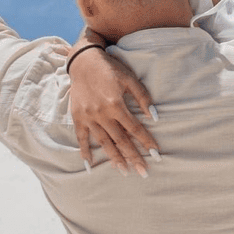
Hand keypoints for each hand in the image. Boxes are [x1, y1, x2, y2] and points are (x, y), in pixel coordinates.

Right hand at [68, 45, 159, 176]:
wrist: (84, 61)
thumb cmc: (110, 69)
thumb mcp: (129, 78)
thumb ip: (142, 97)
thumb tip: (154, 117)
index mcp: (116, 104)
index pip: (135, 128)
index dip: (146, 141)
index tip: (156, 154)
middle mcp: (102, 114)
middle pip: (121, 140)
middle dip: (133, 157)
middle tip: (143, 172)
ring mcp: (88, 117)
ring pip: (103, 142)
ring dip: (114, 158)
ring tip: (123, 171)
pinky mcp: (77, 117)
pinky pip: (82, 137)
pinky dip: (85, 150)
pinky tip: (90, 163)